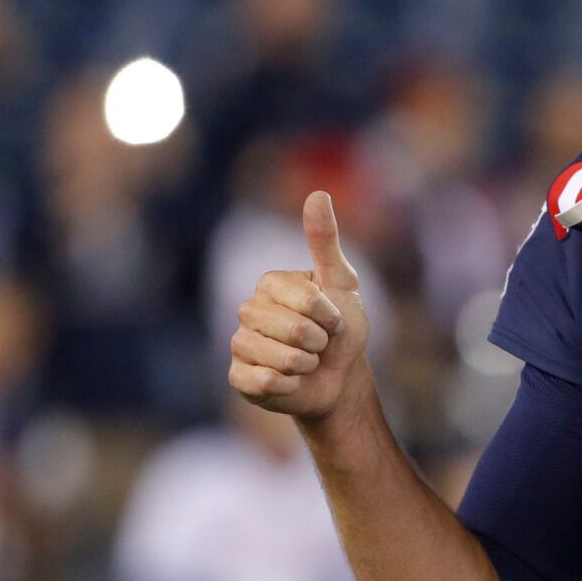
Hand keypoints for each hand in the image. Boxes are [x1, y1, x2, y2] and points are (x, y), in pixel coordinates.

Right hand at [228, 191, 371, 420]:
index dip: (329, 314)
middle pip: (292, 329)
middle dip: (320, 341)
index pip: (305, 299)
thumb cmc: (341, 328)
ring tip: (307, 362)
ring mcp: (240, 344)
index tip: (334, 318)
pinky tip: (291, 382)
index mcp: (271, 284)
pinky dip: (288, 386)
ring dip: (306, 364)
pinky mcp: (239, 377)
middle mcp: (249, 310)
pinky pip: (262, 382)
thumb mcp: (343, 283)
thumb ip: (326, 241)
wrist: (340, 377)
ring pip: (278, 357)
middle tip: (320, 344)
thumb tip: (318, 194)